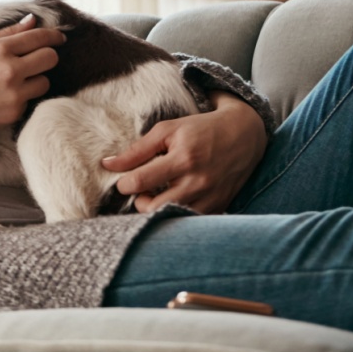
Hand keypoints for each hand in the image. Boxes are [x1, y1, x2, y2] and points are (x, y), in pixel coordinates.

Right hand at [0, 16, 64, 135]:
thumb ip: (8, 33)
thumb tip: (33, 21)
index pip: (39, 38)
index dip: (53, 36)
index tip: (59, 38)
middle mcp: (9, 71)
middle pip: (50, 59)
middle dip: (46, 57)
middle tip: (36, 60)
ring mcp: (13, 94)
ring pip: (44, 82)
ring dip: (35, 80)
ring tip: (16, 82)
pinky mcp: (13, 113)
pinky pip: (30, 101)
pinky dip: (21, 98)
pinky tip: (4, 96)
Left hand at [101, 93, 267, 213]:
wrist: (245, 134)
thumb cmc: (200, 130)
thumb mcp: (167, 130)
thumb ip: (136, 149)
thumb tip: (107, 165)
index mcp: (183, 158)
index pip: (141, 181)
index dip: (124, 183)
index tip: (124, 180)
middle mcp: (198, 181)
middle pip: (154, 207)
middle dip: (139, 201)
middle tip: (139, 190)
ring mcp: (210, 197)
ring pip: (172, 218)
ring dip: (156, 211)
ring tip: (154, 196)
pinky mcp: (219, 207)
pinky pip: (190, 221)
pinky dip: (176, 215)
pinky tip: (173, 200)